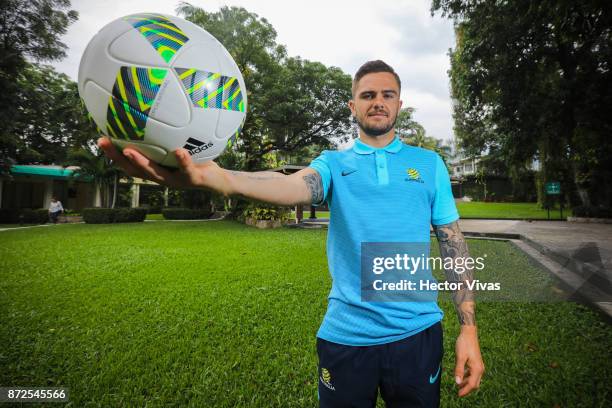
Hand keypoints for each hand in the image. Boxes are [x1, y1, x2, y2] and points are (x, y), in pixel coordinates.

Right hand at [97, 137, 230, 193]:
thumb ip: (173, 131)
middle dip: (118, 157)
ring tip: (130, 151)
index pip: (130, 162)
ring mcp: (177, 180)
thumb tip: (162, 105)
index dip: (114, 153)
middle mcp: (163, 177)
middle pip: (135, 170)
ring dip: (142, 163)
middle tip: (104, 142)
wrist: (221, 180)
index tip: (100, 137)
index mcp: (157, 168)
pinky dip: (182, 160)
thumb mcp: (186, 143)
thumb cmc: (201, 159)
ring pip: (156, 174)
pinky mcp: (193, 180)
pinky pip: (186, 169)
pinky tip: (178, 150)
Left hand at [454, 326, 484, 396]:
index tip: (458, 394)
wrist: (469, 333)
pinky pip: (473, 373)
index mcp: (477, 369)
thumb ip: (459, 370)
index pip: (472, 384)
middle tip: (458, 392)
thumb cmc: (464, 344)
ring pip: (474, 379)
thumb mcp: (460, 357)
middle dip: (467, 389)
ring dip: (467, 383)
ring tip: (459, 385)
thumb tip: (457, 382)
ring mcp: (479, 365)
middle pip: (475, 384)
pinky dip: (468, 377)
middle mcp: (480, 368)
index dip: (465, 391)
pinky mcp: (476, 362)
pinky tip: (461, 376)